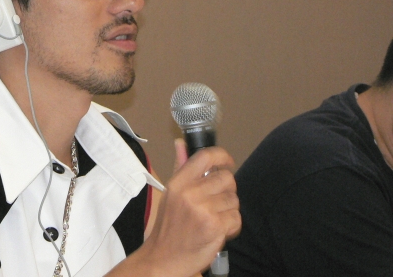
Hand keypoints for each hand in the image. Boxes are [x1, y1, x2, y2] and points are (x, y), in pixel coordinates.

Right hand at [138, 140, 240, 275]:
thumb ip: (180, 167)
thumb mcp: (170, 193)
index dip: (222, 156)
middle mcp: (189, 194)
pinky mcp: (215, 228)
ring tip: (214, 218)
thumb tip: (181, 142)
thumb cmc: (168, 226)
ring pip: (233, 199)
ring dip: (229, 209)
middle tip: (216, 201)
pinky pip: (236, 218)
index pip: (205, 157)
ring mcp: (203, 211)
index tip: (227, 162)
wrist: (164, 258)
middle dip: (227, 190)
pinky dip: (232, 225)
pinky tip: (218, 229)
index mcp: (178, 183)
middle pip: (226, 179)